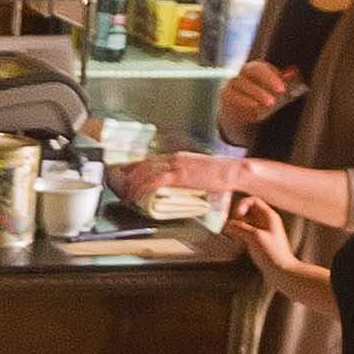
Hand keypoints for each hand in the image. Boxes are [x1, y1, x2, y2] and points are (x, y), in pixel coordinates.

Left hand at [120, 151, 249, 196]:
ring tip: (126, 196)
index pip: (151, 160)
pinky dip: (142, 189)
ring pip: (145, 173)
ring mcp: (175, 165)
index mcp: (179, 156)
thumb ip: (187, 175)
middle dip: (130, 177)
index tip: (127, 175)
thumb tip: (180, 185)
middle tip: (122, 188)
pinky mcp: (178, 175)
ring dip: (133, 185)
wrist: (231, 171)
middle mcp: (174, 158)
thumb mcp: (199, 171)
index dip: (136, 168)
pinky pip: (154, 182)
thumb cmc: (221, 174)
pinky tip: (136, 197)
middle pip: (144, 165)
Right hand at [218, 62, 297, 133]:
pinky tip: (255, 105)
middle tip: (281, 91)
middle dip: (268, 78)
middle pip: (254, 70)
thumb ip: (281, 82)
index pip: (262, 67)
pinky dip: (245, 100)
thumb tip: (292, 73)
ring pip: (243, 83)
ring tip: (271, 103)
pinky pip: (234, 95)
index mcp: (254, 69)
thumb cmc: (259, 98)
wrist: (238, 112)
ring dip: (258, 92)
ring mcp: (233, 83)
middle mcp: (243, 73)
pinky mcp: (226, 94)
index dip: (273, 75)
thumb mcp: (272, 91)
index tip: (283, 88)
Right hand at [221, 197, 299, 271]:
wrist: (282, 272)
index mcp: (269, 216)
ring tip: (234, 236)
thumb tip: (228, 225)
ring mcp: (262, 231)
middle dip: (237, 217)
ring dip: (237, 227)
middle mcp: (266, 221)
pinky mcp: (259, 241)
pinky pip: (246, 232)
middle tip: (231, 227)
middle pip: (247, 211)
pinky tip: (238, 244)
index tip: (236, 216)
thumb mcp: (255, 237)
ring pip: (245, 222)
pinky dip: (240, 235)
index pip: (252, 201)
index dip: (241, 205)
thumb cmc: (273, 254)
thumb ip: (240, 228)